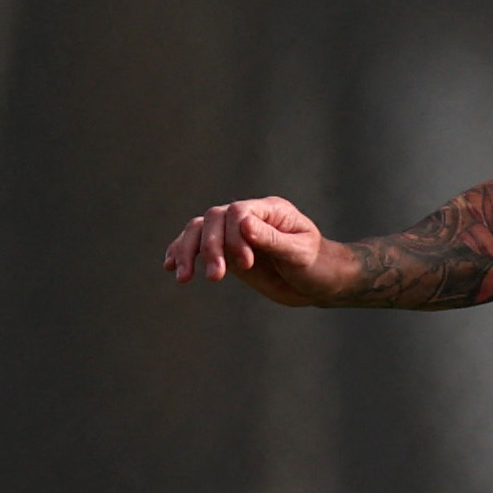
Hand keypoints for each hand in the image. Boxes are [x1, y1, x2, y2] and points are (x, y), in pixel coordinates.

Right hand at [164, 195, 352, 304]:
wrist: (321, 282)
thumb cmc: (318, 265)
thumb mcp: (300, 253)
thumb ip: (272, 239)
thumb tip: (242, 224)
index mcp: (270, 211)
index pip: (239, 212)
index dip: (234, 235)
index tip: (245, 263)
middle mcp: (248, 218)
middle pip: (214, 220)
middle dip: (210, 248)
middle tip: (215, 277)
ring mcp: (234, 233)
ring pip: (199, 230)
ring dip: (187, 251)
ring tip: (183, 277)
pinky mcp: (226, 251)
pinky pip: (197, 245)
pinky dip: (181, 252)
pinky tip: (171, 266)